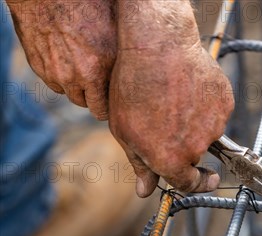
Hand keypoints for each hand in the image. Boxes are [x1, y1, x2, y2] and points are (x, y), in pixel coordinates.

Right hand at [7, 0, 116, 119]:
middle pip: (87, 104)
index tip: (112, 101)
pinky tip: (65, 59)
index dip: (108, 107)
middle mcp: (77, 76)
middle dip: (93, 98)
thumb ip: (119, 57)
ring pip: (69, 94)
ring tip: (82, 68)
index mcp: (99, 68)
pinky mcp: (40, 67)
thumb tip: (131, 74)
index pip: (103, 109)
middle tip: (99, 85)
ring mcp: (57, 73)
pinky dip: (60, 76)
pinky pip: (54, 82)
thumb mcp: (114, 27)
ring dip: (76, 87)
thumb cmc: (87, 3)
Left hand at [108, 0, 233, 196]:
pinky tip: (188, 90)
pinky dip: (206, 105)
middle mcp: (195, 148)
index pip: (189, 184)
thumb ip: (140, 165)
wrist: (157, 46)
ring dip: (194, 123)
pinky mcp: (224, 102)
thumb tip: (145, 190)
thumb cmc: (133, 88)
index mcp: (170, 160)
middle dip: (183, 146)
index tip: (206, 180)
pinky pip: (217, 112)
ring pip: (206, 133)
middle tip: (167, 120)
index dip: (196, 183)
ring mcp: (213, 125)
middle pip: (194, 156)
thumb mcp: (126, 132)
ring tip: (174, 99)